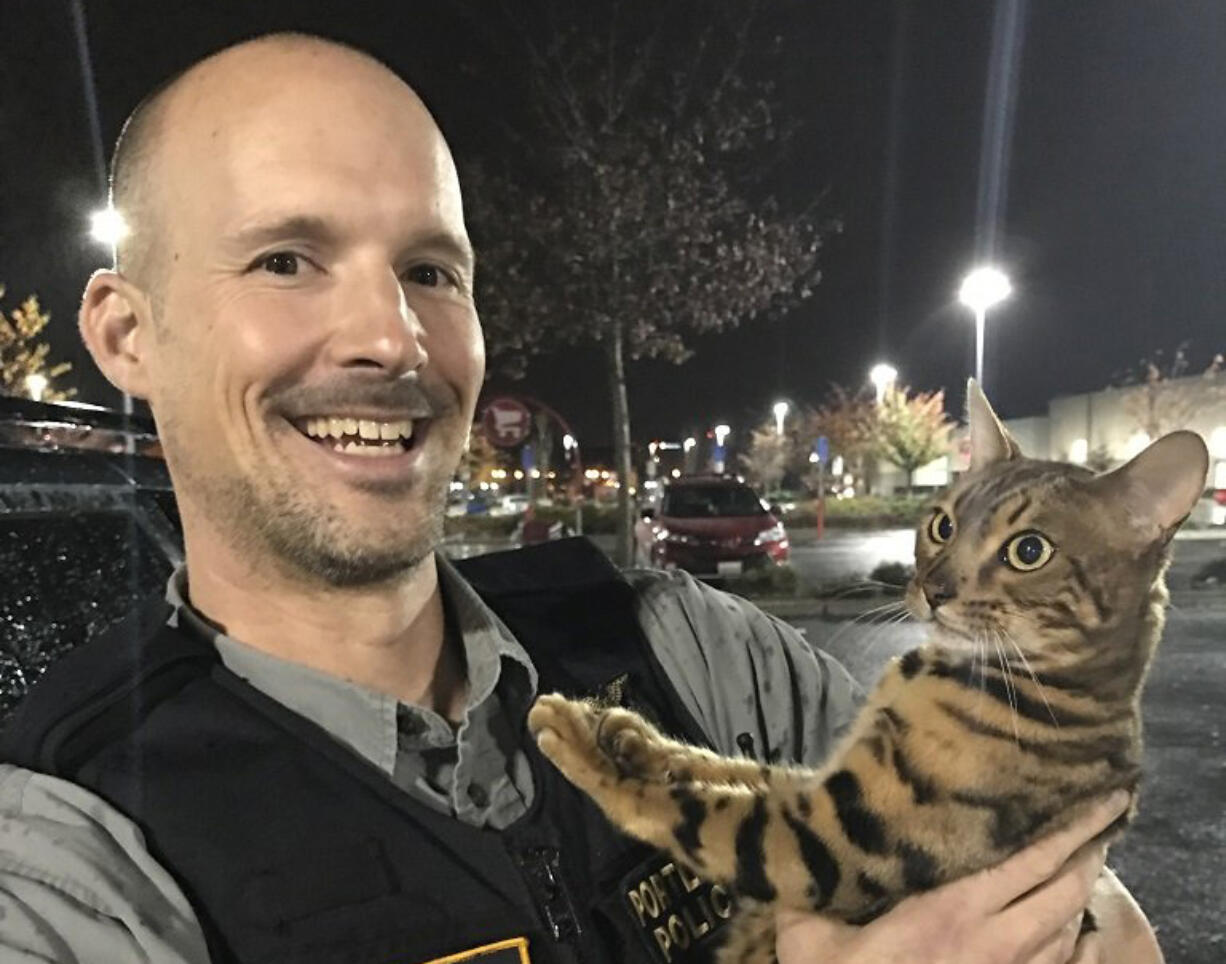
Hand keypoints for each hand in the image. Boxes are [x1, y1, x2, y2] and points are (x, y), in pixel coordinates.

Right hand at [776, 790, 1130, 963]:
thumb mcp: (808, 937)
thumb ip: (805, 890)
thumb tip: (793, 839)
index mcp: (951, 910)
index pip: (1031, 858)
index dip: (1072, 826)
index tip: (1101, 796)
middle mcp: (994, 939)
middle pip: (1065, 886)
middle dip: (1090, 847)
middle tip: (1102, 814)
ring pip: (1069, 923)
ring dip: (1082, 888)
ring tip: (1085, 857)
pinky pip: (1062, 962)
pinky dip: (1076, 937)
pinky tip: (1074, 924)